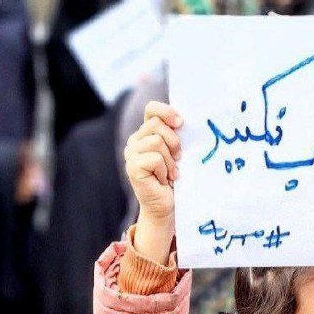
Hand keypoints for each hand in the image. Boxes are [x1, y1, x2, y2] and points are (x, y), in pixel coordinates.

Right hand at [123, 102, 182, 221]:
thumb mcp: (177, 151)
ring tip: (171, 172)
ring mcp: (131, 154)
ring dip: (170, 160)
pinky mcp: (132, 168)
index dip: (166, 112)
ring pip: (156, 142)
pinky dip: (165, 170)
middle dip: (173, 142)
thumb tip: (182, 119)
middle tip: (178, 158)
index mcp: (146, 133)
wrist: (167, 205)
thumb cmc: (175, 177)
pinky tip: (164, 179)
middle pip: (156, 125)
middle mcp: (135, 141)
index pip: (152, 109)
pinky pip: (154, 159)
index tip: (181, 123)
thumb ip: (175, 134)